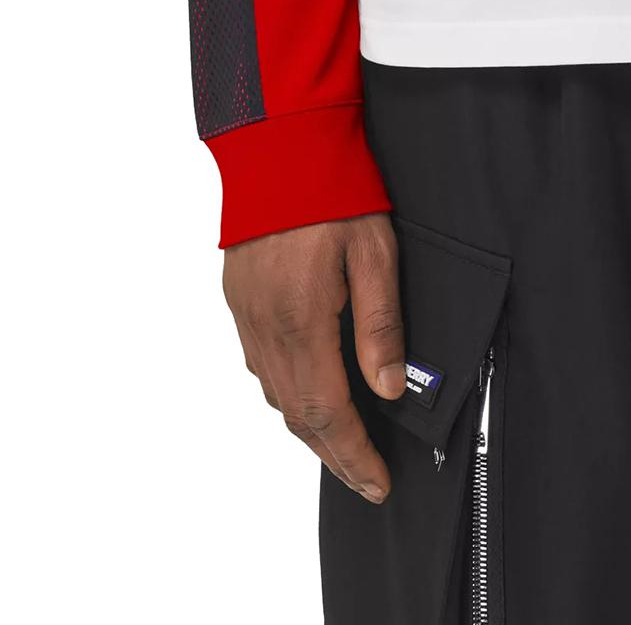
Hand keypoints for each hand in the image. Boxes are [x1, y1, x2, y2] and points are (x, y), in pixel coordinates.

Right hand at [222, 214, 404, 503]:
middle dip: (333, 454)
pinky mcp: (241, 301)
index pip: (328, 411)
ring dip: (309, 428)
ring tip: (340, 447)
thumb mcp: (374, 255)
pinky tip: (306, 394)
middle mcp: (266, 327)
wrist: (279, 148)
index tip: (377, 482)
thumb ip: (380, 326)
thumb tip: (389, 387)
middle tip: (363, 479)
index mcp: (301, 320)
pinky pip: (260, 365)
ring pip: (275, 394)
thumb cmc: (332, 195)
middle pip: (297, 413)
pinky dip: (287, 394)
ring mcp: (247, 315)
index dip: (354, 454)